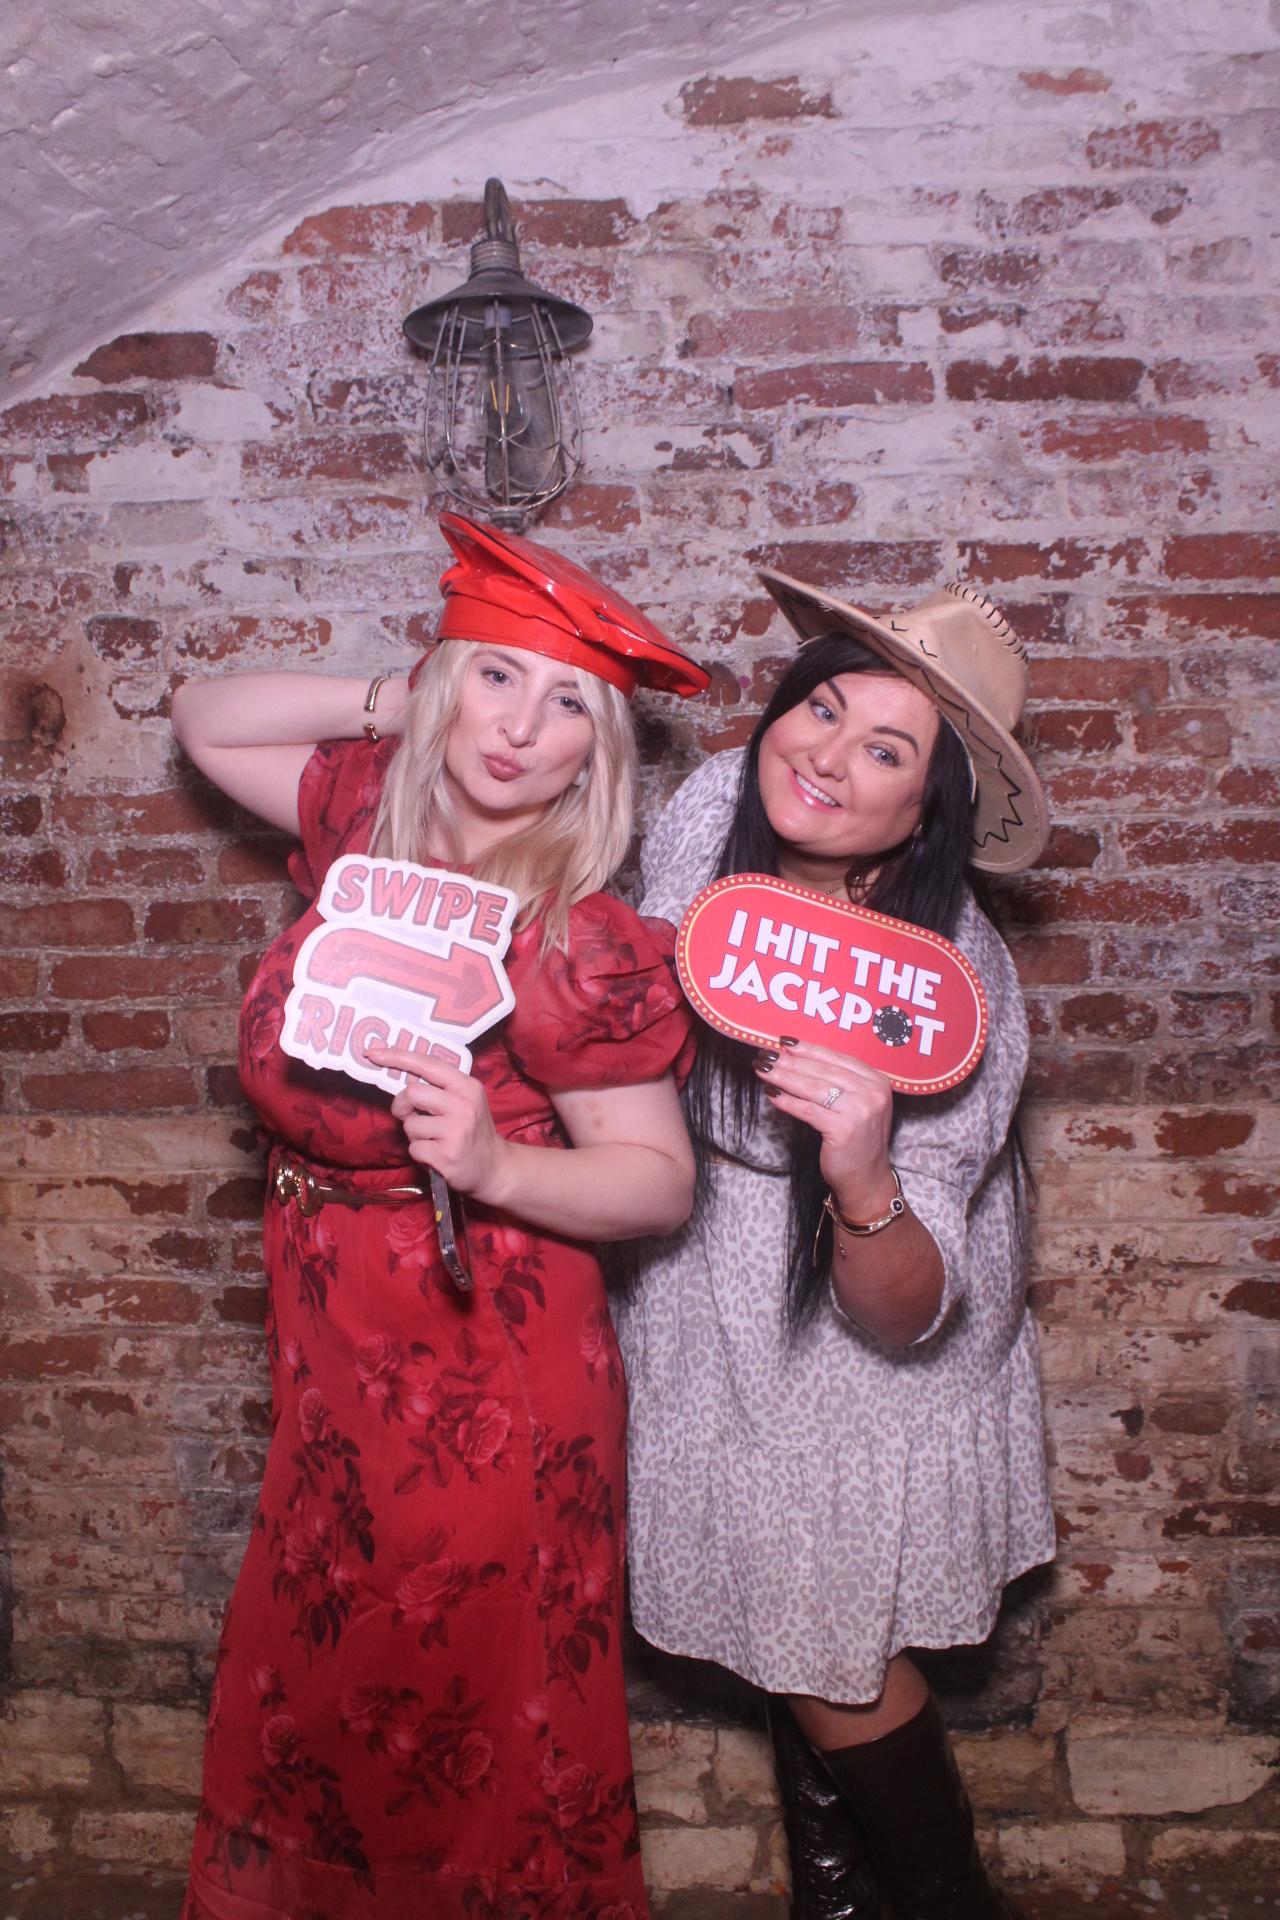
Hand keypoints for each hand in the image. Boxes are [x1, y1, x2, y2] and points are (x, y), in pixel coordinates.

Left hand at [362, 1041, 511, 1201]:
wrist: (494, 1168)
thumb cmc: (472, 1131)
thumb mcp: (465, 1101)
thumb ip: (438, 1088)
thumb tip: (401, 1077)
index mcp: (467, 1086)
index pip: (428, 1063)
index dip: (397, 1056)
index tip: (373, 1053)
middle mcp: (464, 1105)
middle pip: (412, 1092)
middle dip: (403, 1106)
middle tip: (411, 1116)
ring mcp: (457, 1131)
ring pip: (410, 1124)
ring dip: (414, 1134)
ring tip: (433, 1140)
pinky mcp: (447, 1155)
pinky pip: (414, 1148)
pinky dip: (419, 1153)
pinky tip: (436, 1155)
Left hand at [754, 1038, 896, 1219]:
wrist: (867, 1178)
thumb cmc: (856, 1139)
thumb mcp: (856, 1104)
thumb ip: (838, 1082)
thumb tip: (795, 1058)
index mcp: (877, 1080)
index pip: (837, 1058)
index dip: (808, 1049)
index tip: (784, 1042)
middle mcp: (872, 1092)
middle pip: (823, 1071)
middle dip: (791, 1061)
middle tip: (766, 1054)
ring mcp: (860, 1110)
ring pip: (813, 1088)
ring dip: (784, 1077)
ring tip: (763, 1070)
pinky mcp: (844, 1129)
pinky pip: (808, 1110)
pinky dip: (788, 1101)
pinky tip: (772, 1094)